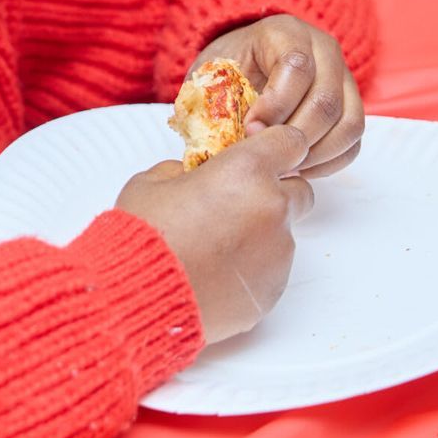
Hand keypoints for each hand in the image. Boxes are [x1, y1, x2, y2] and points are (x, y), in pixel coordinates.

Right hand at [115, 124, 313, 343]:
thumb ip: (184, 171)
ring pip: (283, 234)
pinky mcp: (273, 289)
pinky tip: (216, 274)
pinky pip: (271, 270)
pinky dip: (251, 268)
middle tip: (235, 205)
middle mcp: (272, 208)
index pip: (290, 142)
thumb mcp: (152, 182)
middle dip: (275, 193)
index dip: (276, 148)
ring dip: (260, 234)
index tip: (262, 157)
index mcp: (247, 170)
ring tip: (215, 249)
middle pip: (299, 190)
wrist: (137, 295)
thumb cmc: (144, 234)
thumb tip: (193, 176)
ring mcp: (278, 252)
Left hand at [194, 15, 362, 178]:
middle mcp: (324, 50)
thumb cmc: (226, 69)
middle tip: (267, 154)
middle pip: (325, 101)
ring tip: (282, 164)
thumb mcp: (211, 72)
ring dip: (315, 153)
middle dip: (294, 136)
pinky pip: (354, 141)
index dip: (275, 105)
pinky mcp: (353, 106)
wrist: (246, 61)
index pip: (296, 67)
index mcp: (286, 32)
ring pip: (349, 123)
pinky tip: (298, 166)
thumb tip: (220, 143)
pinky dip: (329, 161)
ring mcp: (344, 78)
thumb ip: (214, 98)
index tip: (249, 128)